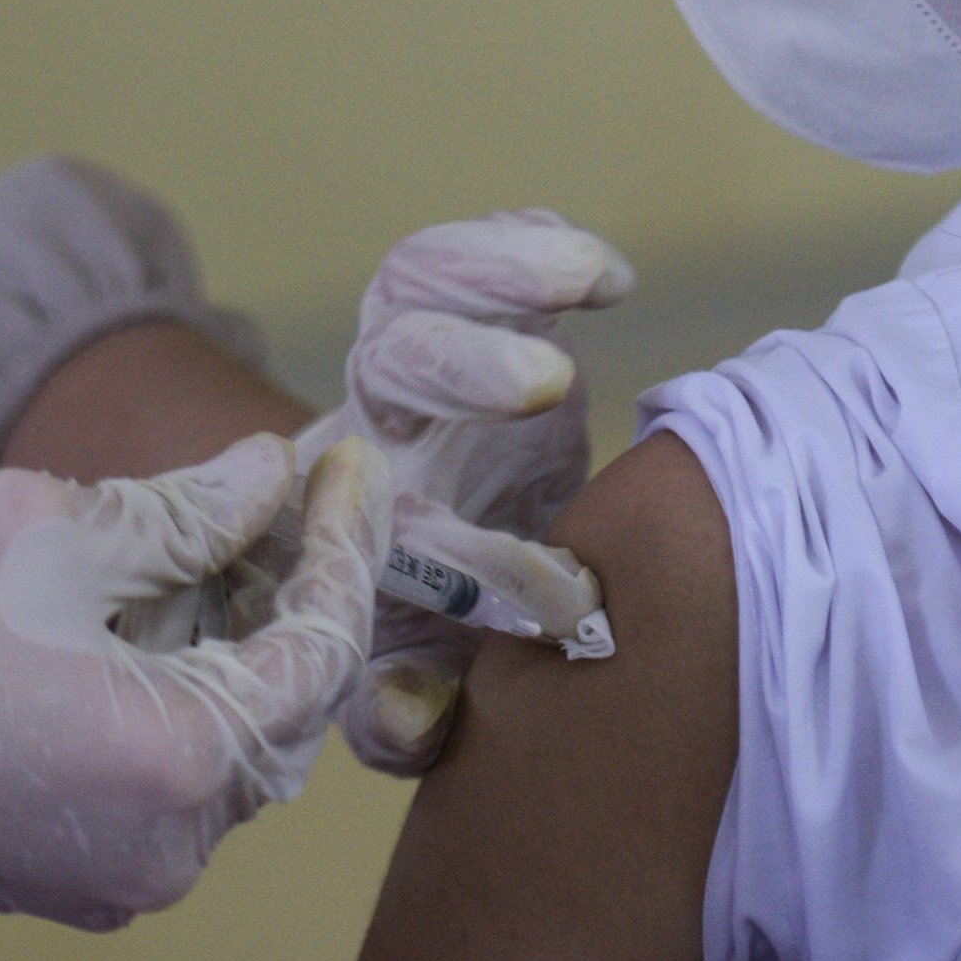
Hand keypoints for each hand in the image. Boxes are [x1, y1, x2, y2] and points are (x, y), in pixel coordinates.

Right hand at [0, 432, 381, 939]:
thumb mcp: (48, 533)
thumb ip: (183, 512)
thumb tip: (270, 476)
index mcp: (177, 755)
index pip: (319, 647)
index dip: (343, 545)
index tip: (345, 465)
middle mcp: (178, 842)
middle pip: (286, 705)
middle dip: (291, 592)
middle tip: (282, 493)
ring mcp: (136, 878)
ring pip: (235, 746)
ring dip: (234, 647)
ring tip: (212, 544)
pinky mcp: (94, 883)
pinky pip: (177, 784)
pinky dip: (183, 701)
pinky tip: (150, 622)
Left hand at [307, 212, 634, 771]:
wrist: (424, 556)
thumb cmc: (425, 630)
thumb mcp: (414, 683)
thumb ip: (404, 711)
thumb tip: (401, 717)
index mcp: (353, 524)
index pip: (375, 515)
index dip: (461, 553)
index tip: (554, 595)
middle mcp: (382, 429)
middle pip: (386, 363)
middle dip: (460, 365)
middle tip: (549, 386)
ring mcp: (425, 363)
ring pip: (419, 285)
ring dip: (499, 269)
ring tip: (590, 276)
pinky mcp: (476, 315)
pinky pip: (478, 257)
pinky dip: (532, 243)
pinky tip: (607, 278)